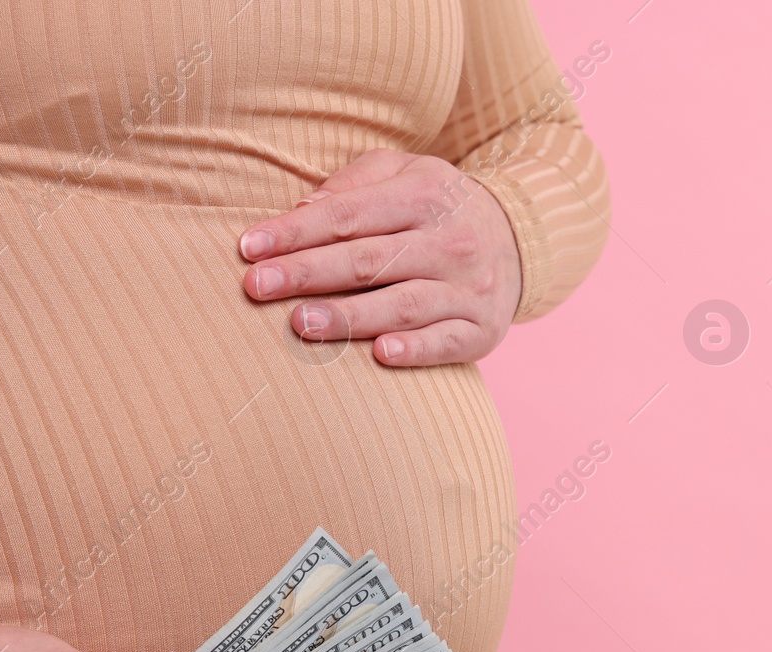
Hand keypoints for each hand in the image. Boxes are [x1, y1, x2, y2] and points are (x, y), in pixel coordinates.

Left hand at [240, 147, 522, 366]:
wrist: (522, 240)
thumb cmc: (440, 208)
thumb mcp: (406, 174)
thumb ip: (354, 185)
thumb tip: (301, 210)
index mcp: (426, 195)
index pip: (349, 214)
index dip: (296, 231)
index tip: (249, 248)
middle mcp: (452, 241)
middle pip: (369, 259)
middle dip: (308, 272)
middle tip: (256, 287)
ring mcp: (470, 288)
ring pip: (403, 302)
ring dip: (349, 316)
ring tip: (299, 323)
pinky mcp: (482, 330)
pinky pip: (446, 342)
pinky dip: (415, 349)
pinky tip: (380, 356)